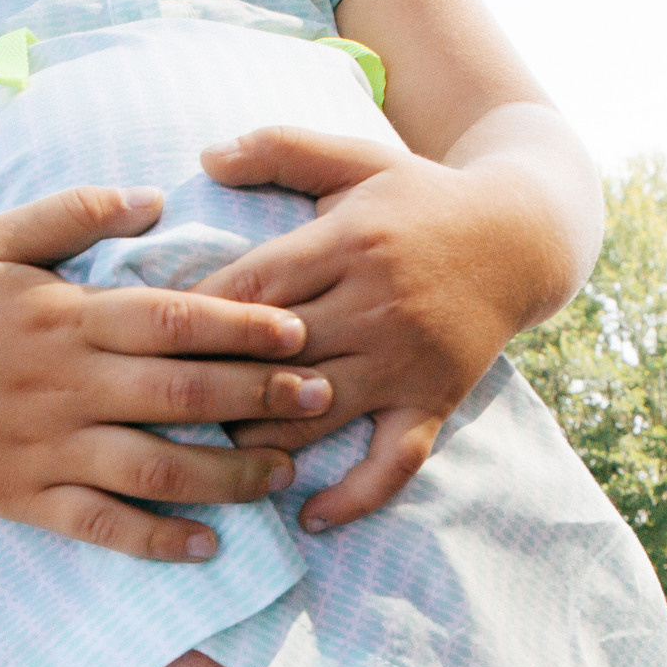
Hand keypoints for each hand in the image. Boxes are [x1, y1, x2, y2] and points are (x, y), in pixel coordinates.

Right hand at [0, 184, 336, 561]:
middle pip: (180, 395)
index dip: (240, 326)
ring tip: (284, 473)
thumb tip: (154, 200)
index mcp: (65, 316)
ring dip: (228, 476)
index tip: (300, 329)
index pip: (171, 319)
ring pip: (154, 470)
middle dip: (260, 399)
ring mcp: (44, 448)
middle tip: (323, 399)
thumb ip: (73, 213)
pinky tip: (209, 544)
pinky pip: (102, 526)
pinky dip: (158, 540)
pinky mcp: (23, 498)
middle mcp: (63, 385)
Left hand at [193, 126, 555, 530]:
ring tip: (209, 452)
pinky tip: (308, 517)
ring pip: (318, 413)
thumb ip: (281, 149)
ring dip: (259, 440)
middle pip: (274, 358)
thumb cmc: (420, 199)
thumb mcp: (356, 158)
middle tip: (155, 407)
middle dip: (211, 384)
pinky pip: (394, 463)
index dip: (194, 319)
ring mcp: (406, 362)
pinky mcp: (434, 401)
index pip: (252, 290)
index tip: (146, 340)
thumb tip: (205, 156)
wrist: (520, 238)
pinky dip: (354, 497)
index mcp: (348, 244)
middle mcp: (376, 306)